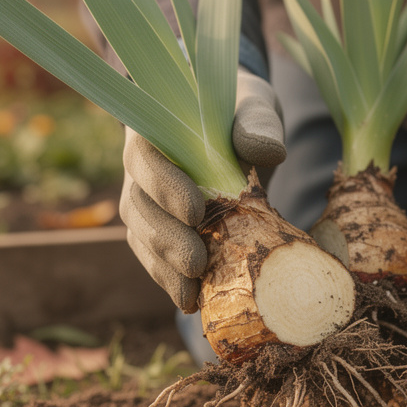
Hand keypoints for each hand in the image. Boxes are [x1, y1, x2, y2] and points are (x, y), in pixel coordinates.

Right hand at [120, 68, 286, 311]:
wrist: (238, 131)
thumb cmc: (242, 113)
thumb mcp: (256, 106)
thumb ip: (257, 123)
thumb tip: (268, 151)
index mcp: (154, 130)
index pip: (145, 157)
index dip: (163, 185)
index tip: (194, 211)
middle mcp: (140, 168)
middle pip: (137, 206)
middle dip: (166, 239)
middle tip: (196, 263)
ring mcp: (145, 201)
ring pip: (141, 237)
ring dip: (164, 268)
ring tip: (192, 292)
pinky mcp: (159, 228)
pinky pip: (153, 257)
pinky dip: (169, 279)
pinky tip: (191, 300)